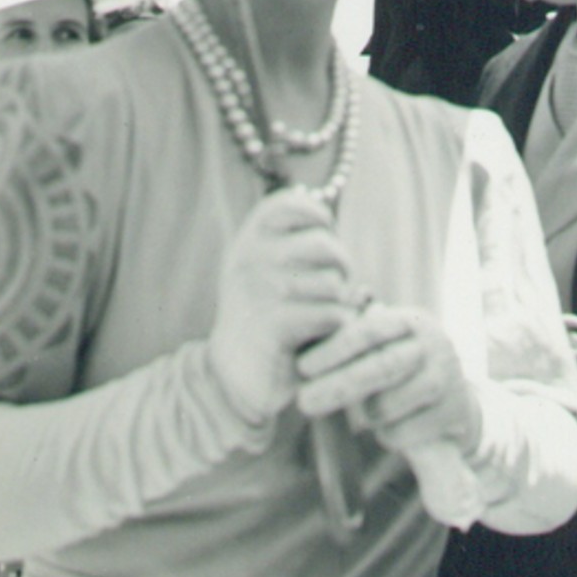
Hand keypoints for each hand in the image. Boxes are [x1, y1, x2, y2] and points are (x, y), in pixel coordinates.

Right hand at [208, 187, 358, 423]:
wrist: (235, 372)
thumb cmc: (261, 314)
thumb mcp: (263, 267)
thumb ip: (287, 237)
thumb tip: (321, 204)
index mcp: (248, 241)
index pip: (290, 204)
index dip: (317, 214)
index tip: (324, 230)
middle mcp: (251, 260)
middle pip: (324, 245)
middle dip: (341, 266)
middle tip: (336, 286)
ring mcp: (261, 292)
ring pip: (333, 284)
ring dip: (340, 302)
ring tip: (327, 313)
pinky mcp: (277, 325)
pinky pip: (332, 314)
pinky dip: (339, 326)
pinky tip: (326, 333)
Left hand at [296, 303, 480, 456]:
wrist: (454, 400)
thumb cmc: (400, 369)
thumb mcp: (384, 345)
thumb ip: (351, 339)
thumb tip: (299, 341)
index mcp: (410, 320)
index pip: (368, 330)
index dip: (333, 349)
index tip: (302, 367)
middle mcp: (433, 343)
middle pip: (381, 367)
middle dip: (337, 386)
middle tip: (304, 402)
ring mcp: (448, 377)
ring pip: (389, 404)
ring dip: (366, 415)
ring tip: (360, 416)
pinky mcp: (454, 413)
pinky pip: (404, 432)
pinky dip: (387, 436)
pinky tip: (387, 429)